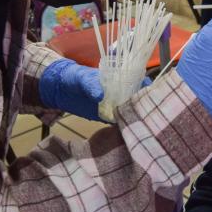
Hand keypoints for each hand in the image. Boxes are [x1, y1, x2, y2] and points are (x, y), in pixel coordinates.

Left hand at [39, 59, 153, 121]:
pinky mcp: (106, 117)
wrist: (60, 89)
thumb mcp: (81, 78)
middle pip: (137, 100)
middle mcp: (120, 93)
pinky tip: (127, 134)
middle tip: (147, 119)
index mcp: (118, 79)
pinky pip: (118, 123)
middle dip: (144, 109)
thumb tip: (100, 95)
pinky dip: (122, 128)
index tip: (151, 98)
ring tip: (141, 129)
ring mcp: (113, 105)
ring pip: (129, 113)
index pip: (139, 83)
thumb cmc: (74, 77)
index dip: (147, 90)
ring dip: (134, 120)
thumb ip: (90, 84)